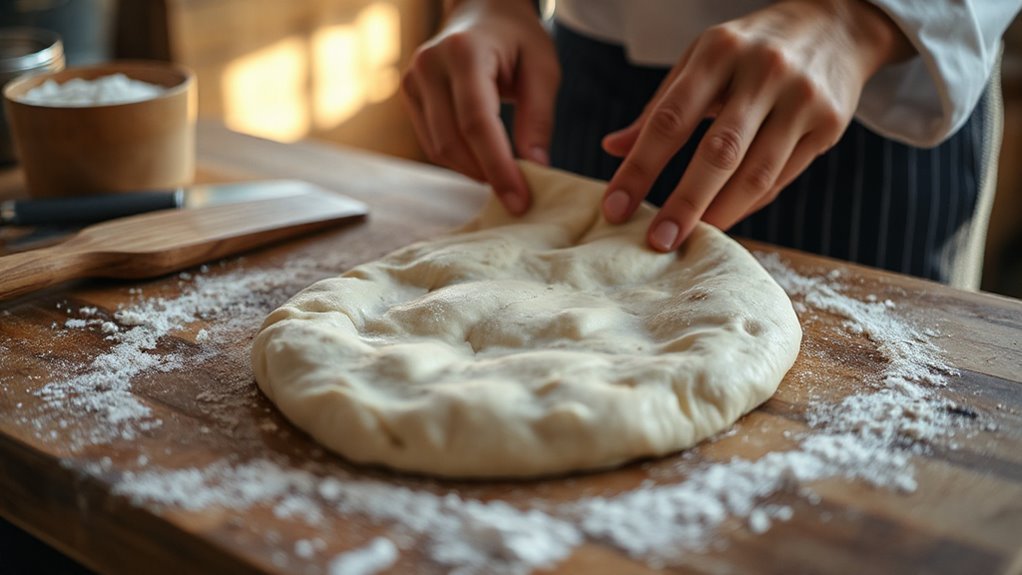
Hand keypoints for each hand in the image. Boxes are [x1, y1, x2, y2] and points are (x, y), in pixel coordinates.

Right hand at [401, 0, 559, 214]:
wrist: (481, 10)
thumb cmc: (518, 39)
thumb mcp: (543, 68)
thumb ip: (539, 117)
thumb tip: (535, 167)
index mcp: (464, 52)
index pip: (477, 122)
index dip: (498, 167)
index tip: (520, 200)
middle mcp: (429, 64)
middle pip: (453, 141)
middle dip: (487, 176)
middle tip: (518, 198)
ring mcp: (412, 80)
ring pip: (439, 148)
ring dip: (474, 171)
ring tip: (505, 177)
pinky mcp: (409, 95)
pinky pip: (432, 142)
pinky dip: (460, 160)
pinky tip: (484, 162)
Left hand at [600, 0, 913, 250]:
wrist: (836, 22)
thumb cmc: (750, 48)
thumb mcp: (702, 60)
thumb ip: (660, 106)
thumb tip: (612, 149)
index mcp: (718, 51)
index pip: (669, 119)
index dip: (639, 169)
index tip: (614, 208)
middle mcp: (763, 71)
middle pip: (718, 152)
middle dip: (685, 203)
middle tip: (657, 241)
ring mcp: (801, 98)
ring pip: (756, 173)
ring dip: (721, 214)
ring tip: (692, 239)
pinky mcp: (829, 123)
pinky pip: (780, 178)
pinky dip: (748, 204)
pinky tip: (724, 219)